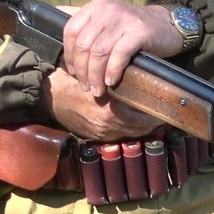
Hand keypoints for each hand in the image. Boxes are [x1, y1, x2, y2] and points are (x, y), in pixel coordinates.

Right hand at [44, 66, 161, 142]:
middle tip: (160, 111)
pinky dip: (126, 128)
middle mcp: (108, 126)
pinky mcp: (95, 137)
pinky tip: (129, 119)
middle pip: (140, 129)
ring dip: (140, 126)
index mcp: (111, 111)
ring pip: (130, 133)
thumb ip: (118, 82)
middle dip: (151, 121)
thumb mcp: (98, 76)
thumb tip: (141, 80)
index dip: (156, 113)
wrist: (48, 95)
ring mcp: (101, 134)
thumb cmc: (72, 81)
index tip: (165, 106)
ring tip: (148, 115)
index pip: (144, 118)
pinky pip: (118, 135)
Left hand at [59, 0, 180, 97]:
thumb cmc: (131, 29)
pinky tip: (111, 81)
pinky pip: (119, 54)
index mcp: (94, 7)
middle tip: (86, 87)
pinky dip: (112, 70)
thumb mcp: (107, 23)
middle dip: (82, 70)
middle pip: (84, 45)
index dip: (69, 55)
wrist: (166, 25)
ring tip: (97, 90)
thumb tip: (62, 51)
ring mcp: (123, 18)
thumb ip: (87, 30)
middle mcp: (106, 9)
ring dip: (95, 75)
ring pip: (99, 52)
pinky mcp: (139, 31)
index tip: (73, 73)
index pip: (70, 31)